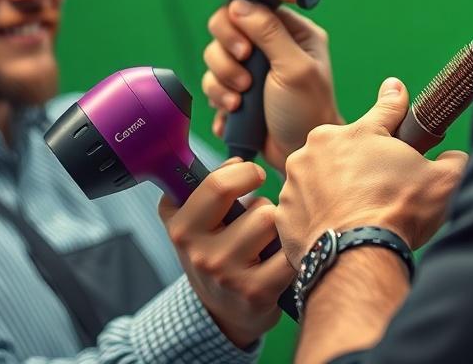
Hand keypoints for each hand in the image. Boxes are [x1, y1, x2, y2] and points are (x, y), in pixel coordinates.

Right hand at [158, 158, 295, 347]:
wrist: (222, 312)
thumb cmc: (214, 251)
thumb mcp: (193, 220)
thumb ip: (206, 186)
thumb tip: (236, 161)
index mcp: (180, 226)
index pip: (218, 184)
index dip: (243, 172)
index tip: (251, 175)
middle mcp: (199, 252)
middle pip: (256, 205)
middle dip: (264, 202)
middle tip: (261, 210)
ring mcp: (226, 275)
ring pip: (273, 224)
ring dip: (277, 226)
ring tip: (267, 239)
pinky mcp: (255, 293)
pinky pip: (289, 253)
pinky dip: (291, 250)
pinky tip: (282, 257)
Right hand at [202, 0, 341, 169]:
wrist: (299, 155)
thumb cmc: (308, 113)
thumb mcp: (295, 68)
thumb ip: (269, 33)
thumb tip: (239, 4)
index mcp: (291, 32)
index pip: (250, 7)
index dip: (236, 25)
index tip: (244, 51)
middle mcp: (270, 46)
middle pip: (224, 32)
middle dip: (226, 59)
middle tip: (245, 81)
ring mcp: (252, 69)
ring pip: (214, 60)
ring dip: (222, 83)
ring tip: (240, 102)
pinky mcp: (238, 90)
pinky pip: (212, 85)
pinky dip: (218, 100)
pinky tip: (234, 114)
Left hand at [276, 77, 468, 265]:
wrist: (357, 258)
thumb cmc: (398, 214)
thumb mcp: (442, 181)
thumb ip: (452, 160)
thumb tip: (455, 158)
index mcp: (356, 133)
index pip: (385, 111)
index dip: (396, 102)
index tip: (395, 90)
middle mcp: (317, 148)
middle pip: (347, 149)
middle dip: (363, 163)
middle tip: (381, 190)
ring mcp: (294, 180)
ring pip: (320, 178)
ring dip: (335, 190)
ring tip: (357, 216)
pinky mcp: (283, 211)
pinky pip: (303, 208)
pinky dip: (317, 217)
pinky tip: (336, 230)